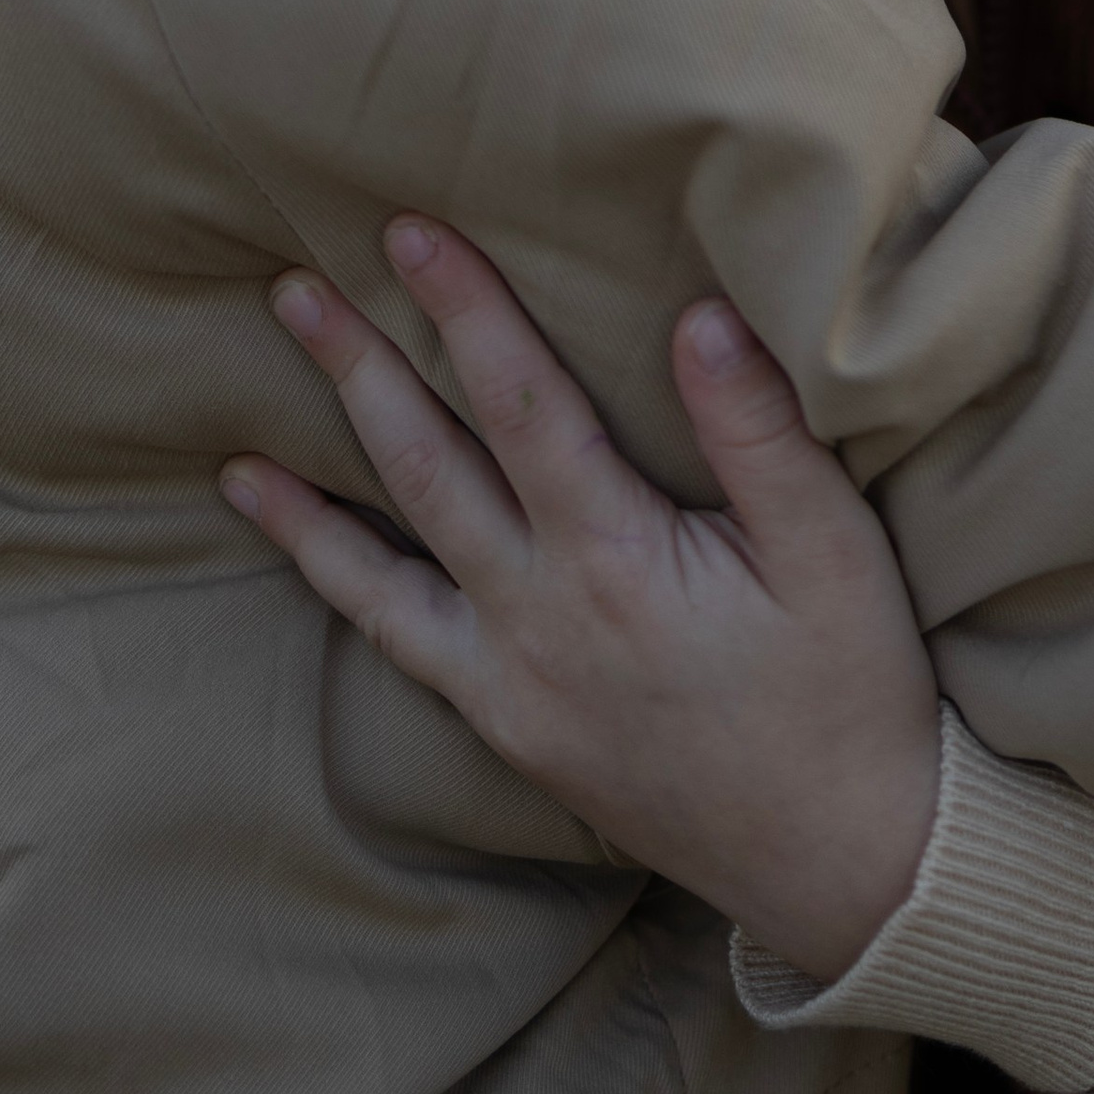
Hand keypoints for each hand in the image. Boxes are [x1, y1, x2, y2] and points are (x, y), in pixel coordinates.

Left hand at [219, 219, 941, 982]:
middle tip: (293, 290)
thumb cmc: (851, 691)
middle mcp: (539, 620)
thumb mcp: (834, 553)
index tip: (410, 232)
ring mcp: (511, 683)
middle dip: (357, 369)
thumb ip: (759, 432)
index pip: (520, 402)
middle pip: (425, 466)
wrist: (844, 861)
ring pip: (386, 564)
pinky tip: (307, 553)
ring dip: (312, 493)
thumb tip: (698, 314)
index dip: (464, 308)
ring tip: (241, 446)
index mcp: (618, 560)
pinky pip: (400, 645)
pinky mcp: (509, 727)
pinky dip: (342, 590)